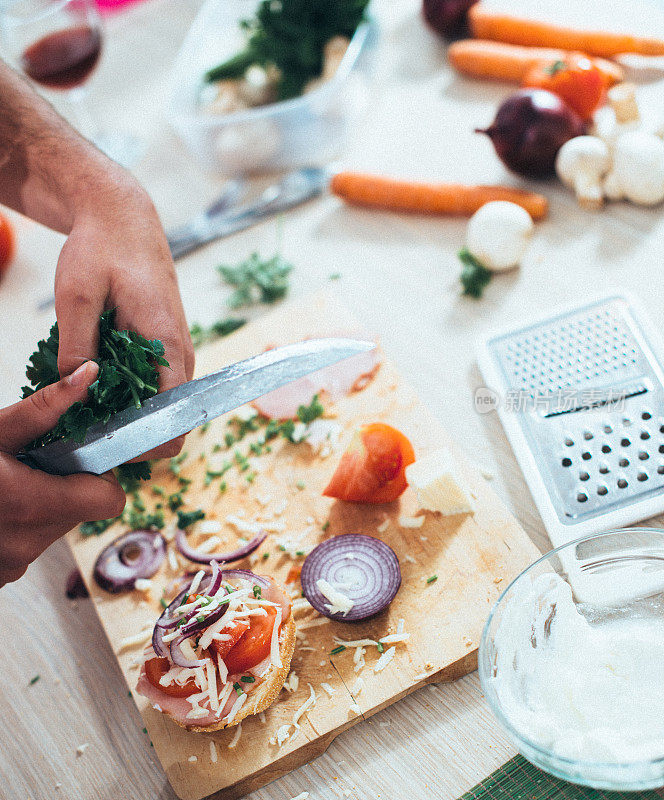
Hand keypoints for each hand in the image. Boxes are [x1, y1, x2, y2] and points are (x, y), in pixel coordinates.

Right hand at [0, 362, 125, 588]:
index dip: (98, 474)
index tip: (74, 457)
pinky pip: (26, 545)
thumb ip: (45, 408)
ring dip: (39, 504)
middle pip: (80, 511)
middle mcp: (25, 544)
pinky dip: (16, 525)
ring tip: (4, 485)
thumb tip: (89, 375)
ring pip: (52, 528)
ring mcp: (10, 566)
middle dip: (63, 484)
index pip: (108, 500)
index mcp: (30, 505)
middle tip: (27, 464)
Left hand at [53, 175, 194, 459]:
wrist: (123, 217)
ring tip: (88, 408)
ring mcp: (177, 349)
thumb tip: (78, 391)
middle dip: (132, 432)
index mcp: (167, 343)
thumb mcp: (77, 295)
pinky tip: (98, 384)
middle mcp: (181, 352)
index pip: (176, 417)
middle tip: (87, 430)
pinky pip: (155, 383)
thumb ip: (78, 346)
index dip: (146, 443)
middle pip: (171, 417)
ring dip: (129, 412)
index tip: (108, 444)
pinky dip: (130, 392)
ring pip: (163, 402)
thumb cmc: (103, 248)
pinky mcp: (166, 345)